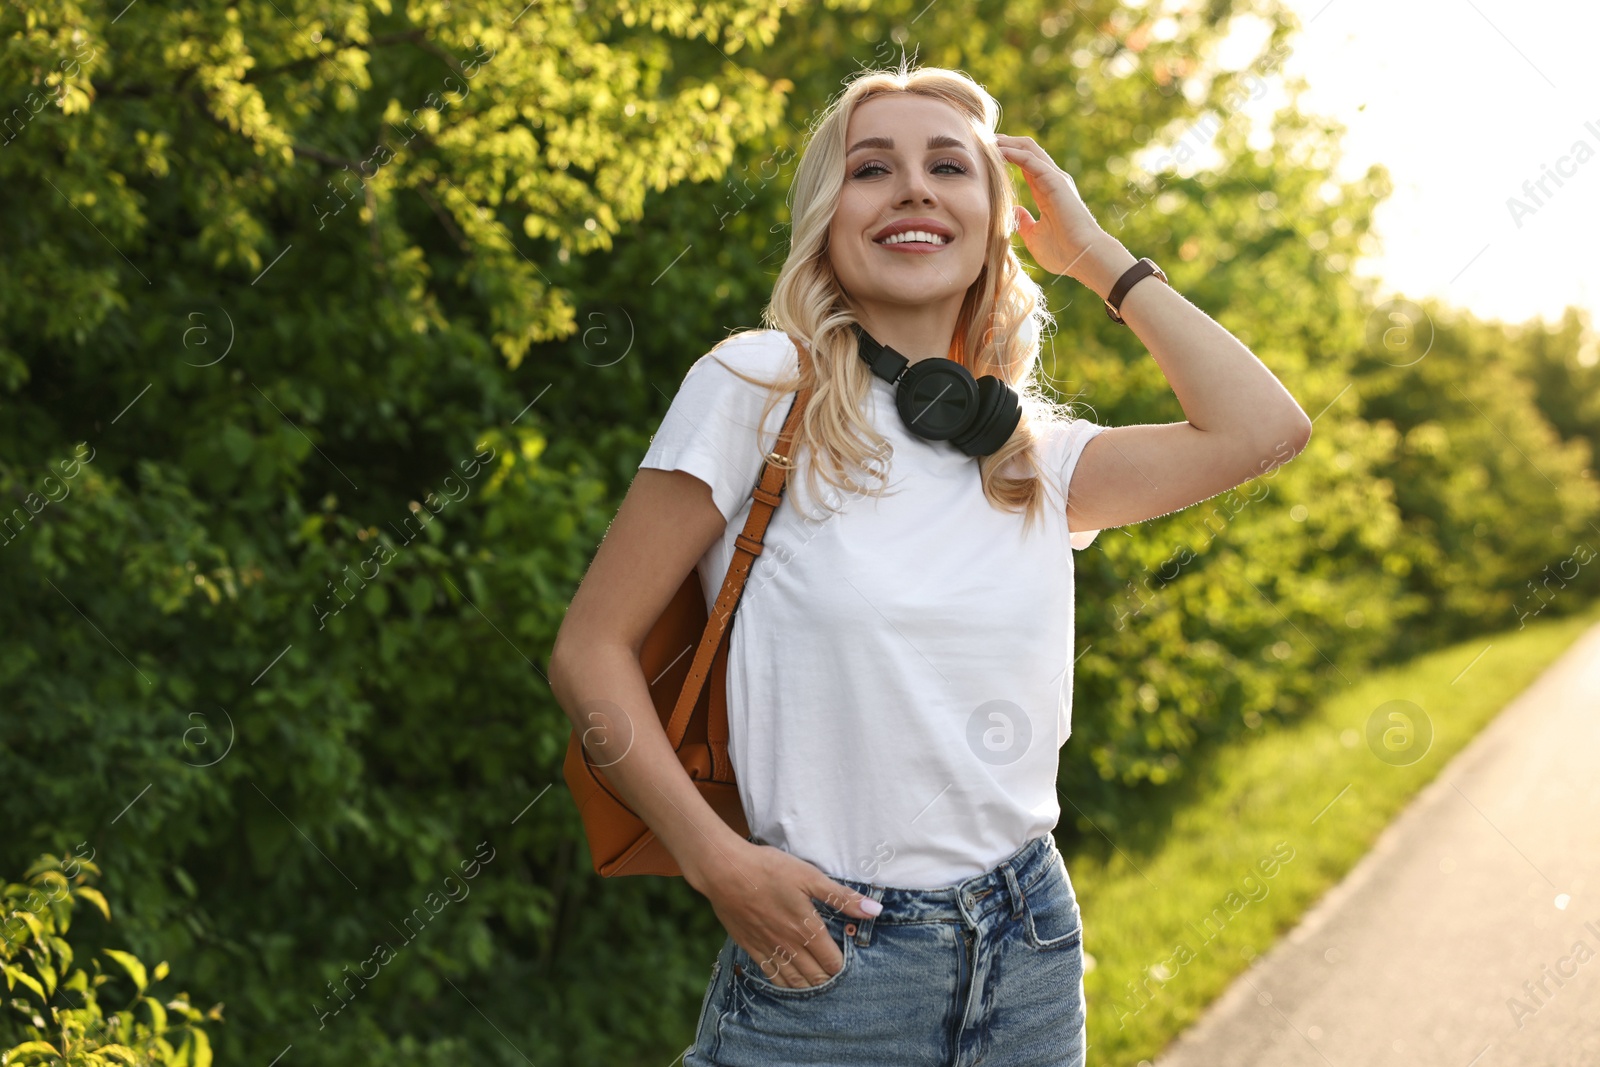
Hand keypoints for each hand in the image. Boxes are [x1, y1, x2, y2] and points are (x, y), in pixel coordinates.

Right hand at [693, 839, 882, 987]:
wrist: (725, 871)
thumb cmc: (769, 869)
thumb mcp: (809, 876)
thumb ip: (841, 897)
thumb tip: (874, 910)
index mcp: (807, 928)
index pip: (833, 962)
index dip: (844, 966)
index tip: (849, 962)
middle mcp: (789, 945)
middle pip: (816, 976)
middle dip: (829, 979)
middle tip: (838, 977)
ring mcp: (768, 948)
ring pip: (794, 981)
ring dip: (809, 986)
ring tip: (820, 986)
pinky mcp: (751, 947)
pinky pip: (771, 976)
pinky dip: (785, 984)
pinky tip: (790, 984)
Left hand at [997, 133, 1108, 280]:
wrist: (1083, 257)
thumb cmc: (1062, 252)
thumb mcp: (1034, 236)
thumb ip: (1024, 222)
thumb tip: (1014, 212)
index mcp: (1046, 191)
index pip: (1025, 164)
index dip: (1006, 155)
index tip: (985, 153)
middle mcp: (1051, 180)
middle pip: (1026, 150)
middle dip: (1005, 142)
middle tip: (983, 139)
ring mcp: (1055, 179)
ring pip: (1029, 149)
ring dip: (1008, 143)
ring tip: (988, 139)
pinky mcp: (1055, 181)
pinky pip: (1032, 160)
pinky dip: (1014, 153)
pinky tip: (999, 151)